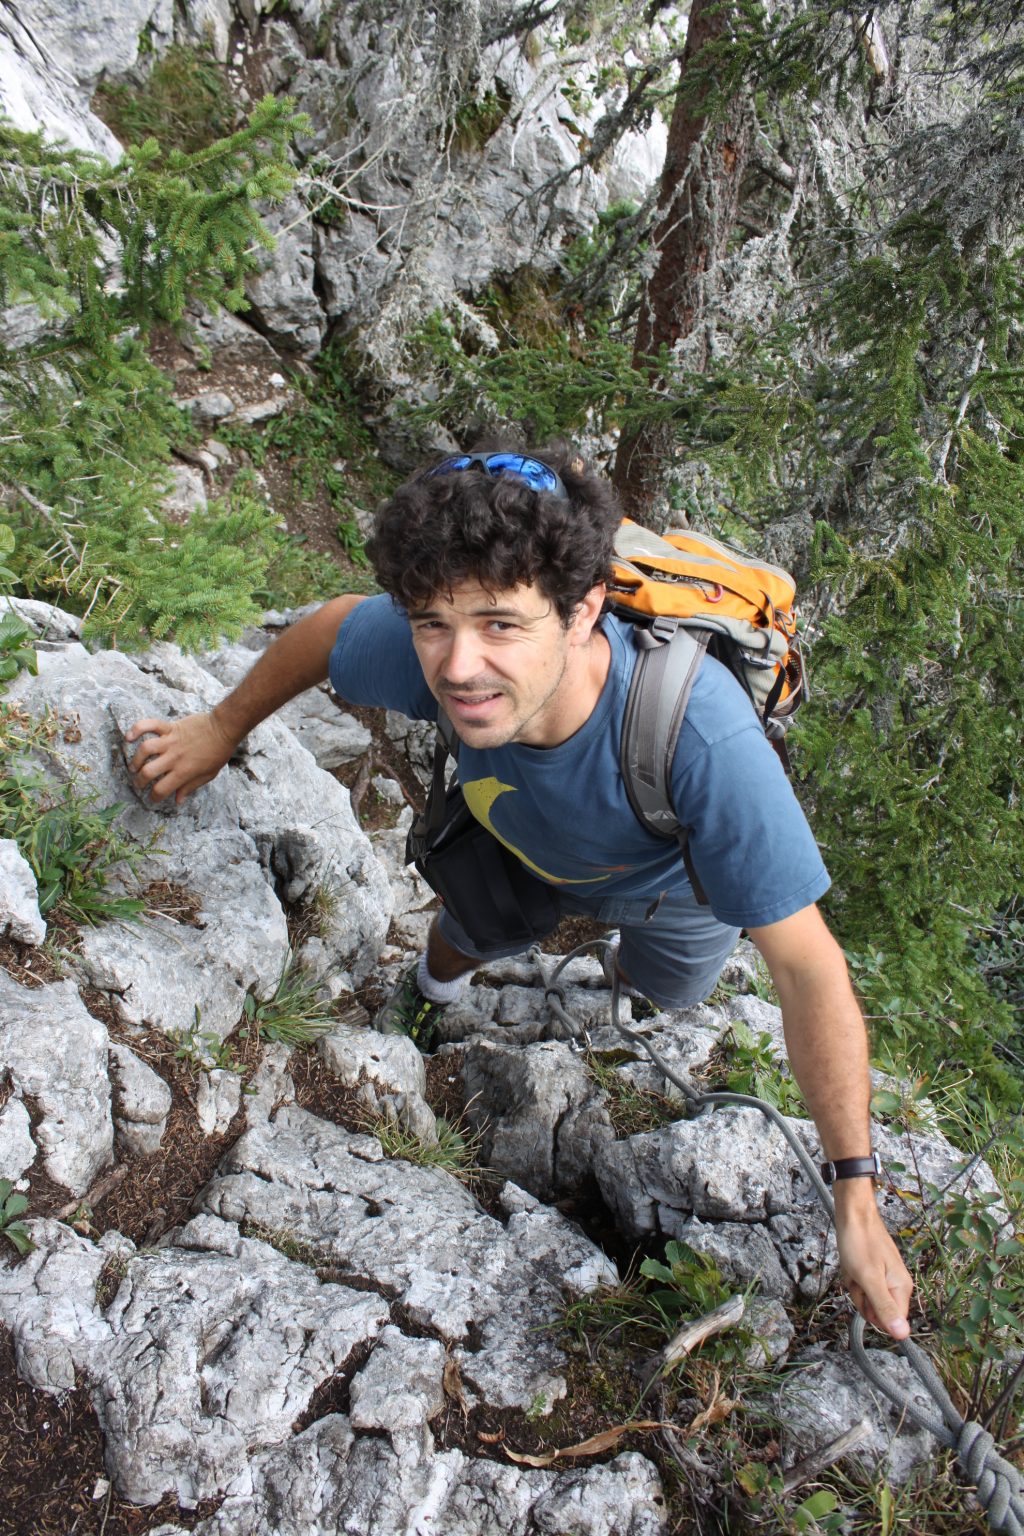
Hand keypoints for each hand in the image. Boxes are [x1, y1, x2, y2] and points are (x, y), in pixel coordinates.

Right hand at [125, 712, 237, 804]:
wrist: (224, 728)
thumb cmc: (218, 752)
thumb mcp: (208, 775)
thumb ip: (190, 787)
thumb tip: (178, 801)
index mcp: (184, 772)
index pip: (161, 789)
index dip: (154, 797)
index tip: (152, 798)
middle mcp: (174, 757)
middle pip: (148, 772)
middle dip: (139, 781)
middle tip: (139, 784)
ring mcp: (171, 741)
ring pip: (145, 749)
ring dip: (136, 759)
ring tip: (134, 766)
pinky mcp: (170, 727)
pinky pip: (150, 725)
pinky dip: (137, 728)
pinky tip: (129, 736)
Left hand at [833, 1182, 912, 1339]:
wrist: (853, 1213)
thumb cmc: (860, 1242)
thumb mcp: (869, 1278)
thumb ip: (884, 1307)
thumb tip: (903, 1335)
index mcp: (901, 1288)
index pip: (891, 1322)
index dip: (873, 1313)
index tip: (865, 1294)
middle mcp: (897, 1284)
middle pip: (876, 1310)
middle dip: (861, 1296)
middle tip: (857, 1277)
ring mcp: (884, 1276)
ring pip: (865, 1296)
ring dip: (854, 1285)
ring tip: (853, 1267)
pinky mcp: (874, 1269)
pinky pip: (860, 1283)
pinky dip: (851, 1276)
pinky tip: (850, 1263)